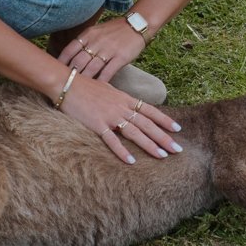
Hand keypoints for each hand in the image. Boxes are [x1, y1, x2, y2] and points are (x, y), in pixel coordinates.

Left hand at [58, 17, 145, 82]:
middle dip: (70, 74)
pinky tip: (96, 89)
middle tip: (63, 85)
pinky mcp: (120, 57)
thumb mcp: (96, 31)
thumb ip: (83, 42)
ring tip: (76, 91)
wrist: (136, 25)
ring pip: (91, 68)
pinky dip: (101, 81)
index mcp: (88, 35)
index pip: (69, 50)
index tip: (54, 73)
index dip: (61, 63)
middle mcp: (96, 42)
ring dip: (83, 80)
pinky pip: (108, 72)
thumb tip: (69, 58)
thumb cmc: (114, 31)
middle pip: (78, 61)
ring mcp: (108, 50)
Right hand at [58, 70, 181, 164]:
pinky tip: (132, 161)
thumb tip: (128, 104)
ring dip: (150, 145)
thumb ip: (120, 98)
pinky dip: (122, 151)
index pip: (150, 110)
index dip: (164, 120)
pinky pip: (112, 140)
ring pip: (135, 132)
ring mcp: (110, 116)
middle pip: (147, 124)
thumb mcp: (108, 89)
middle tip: (178, 149)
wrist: (67, 84)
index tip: (178, 129)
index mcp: (125, 99)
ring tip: (162, 156)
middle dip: (164, 137)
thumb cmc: (86, 86)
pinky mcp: (97, 124)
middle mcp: (121, 107)